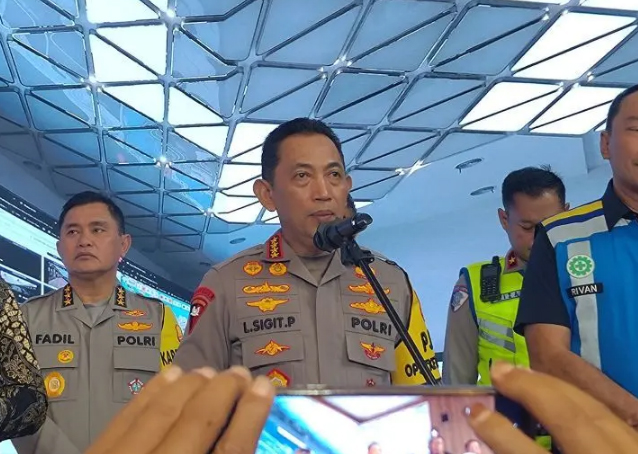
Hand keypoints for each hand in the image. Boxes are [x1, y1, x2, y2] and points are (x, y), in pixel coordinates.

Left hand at [85, 365, 274, 453]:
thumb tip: (244, 438)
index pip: (232, 451)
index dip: (251, 415)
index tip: (265, 388)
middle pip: (198, 422)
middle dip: (224, 390)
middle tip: (240, 374)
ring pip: (163, 412)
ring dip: (191, 386)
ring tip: (210, 372)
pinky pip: (127, 415)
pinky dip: (152, 392)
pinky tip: (170, 375)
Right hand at [467, 362, 637, 453]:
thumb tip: (494, 435)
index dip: (500, 433)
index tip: (475, 412)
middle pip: (570, 418)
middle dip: (531, 388)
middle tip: (499, 369)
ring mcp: (633, 451)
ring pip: (596, 410)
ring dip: (557, 386)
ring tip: (524, 372)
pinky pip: (616, 416)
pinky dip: (587, 402)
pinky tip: (566, 393)